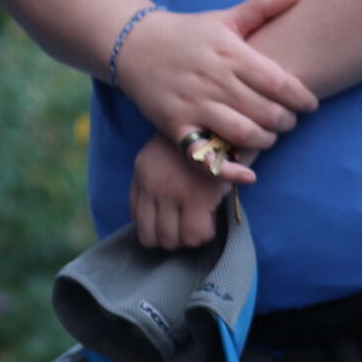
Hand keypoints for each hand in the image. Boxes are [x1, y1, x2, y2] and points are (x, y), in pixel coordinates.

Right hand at [113, 0, 315, 165]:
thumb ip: (261, 8)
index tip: (310, 104)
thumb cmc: (187, 33)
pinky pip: (206, 156)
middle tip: (289, 122)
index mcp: (229, 52)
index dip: (301, 98)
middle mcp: (213, 79)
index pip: (278, 82)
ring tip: (269, 137)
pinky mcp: (175, 126)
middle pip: (266, 111)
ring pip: (242, 133)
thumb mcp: (223, 18)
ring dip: (265, 141)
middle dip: (286, 122)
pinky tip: (248, 173)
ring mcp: (193, 104)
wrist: (133, 45)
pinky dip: (230, 170)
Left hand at [131, 133, 236, 249]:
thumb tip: (159, 216)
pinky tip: (213, 216)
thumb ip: (158, 179)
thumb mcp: (169, 153)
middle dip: (172, 236)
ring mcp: (171, 192)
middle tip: (190, 224)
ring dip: (188, 237)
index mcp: (142, 170)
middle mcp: (151, 183)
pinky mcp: (196, 197)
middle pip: (149, 236)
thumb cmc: (203, 138)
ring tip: (202, 219)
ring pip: (171, 241)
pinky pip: (195, 236)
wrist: (226, 121)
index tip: (174, 219)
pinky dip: (206, 233)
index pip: (135, 216)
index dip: (157, 225)